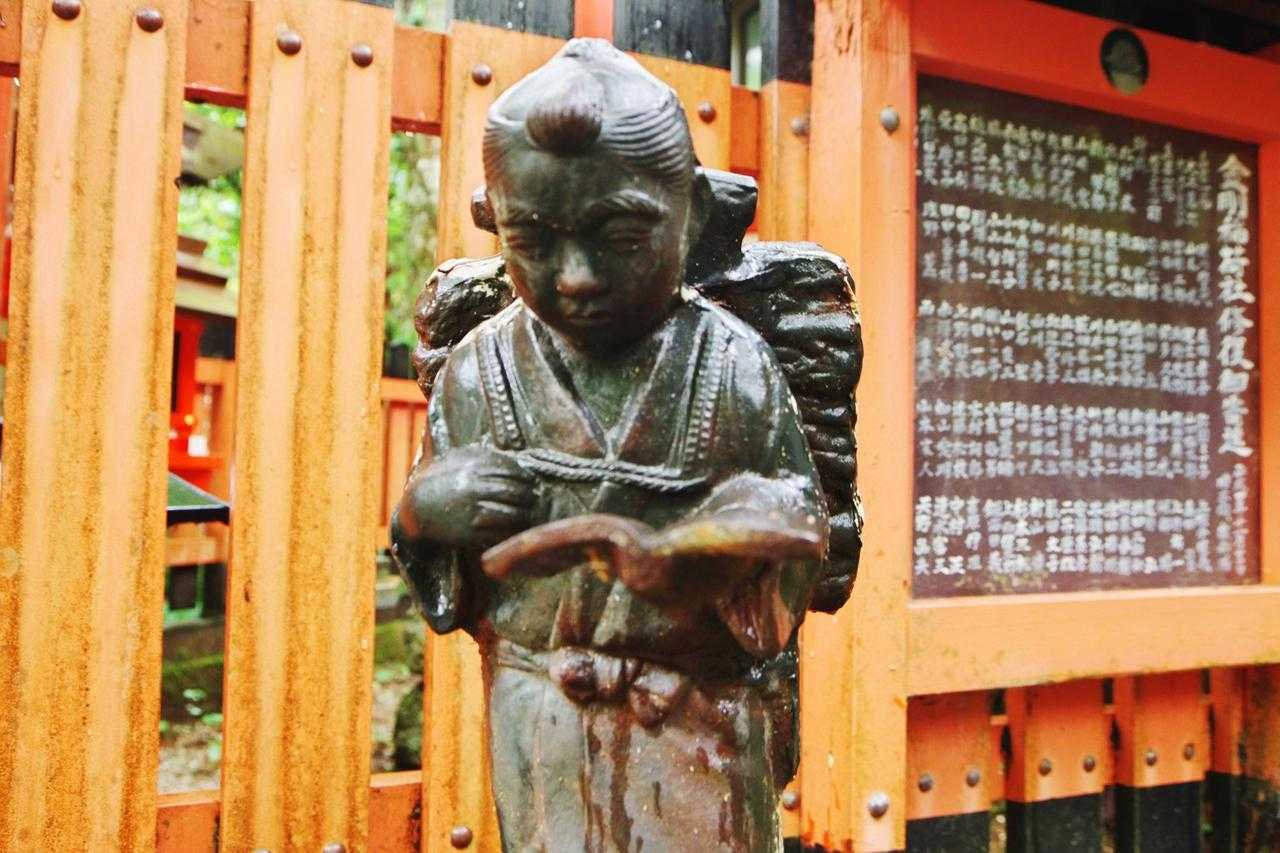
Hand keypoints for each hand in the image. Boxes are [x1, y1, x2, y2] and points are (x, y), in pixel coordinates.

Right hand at [401, 447, 536, 548]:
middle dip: (529, 496)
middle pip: (514, 492)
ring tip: (530, 514)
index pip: (511, 470)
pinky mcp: (470, 532)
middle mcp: (475, 488)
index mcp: (473, 468)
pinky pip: (499, 533)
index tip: (531, 480)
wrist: (417, 508)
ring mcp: (473, 511)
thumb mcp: (457, 459)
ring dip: (525, 515)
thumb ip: (482, 455)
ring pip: (511, 514)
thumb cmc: (440, 481)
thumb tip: (512, 457)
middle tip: (535, 498)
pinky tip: (517, 529)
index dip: (525, 476)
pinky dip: (511, 532)